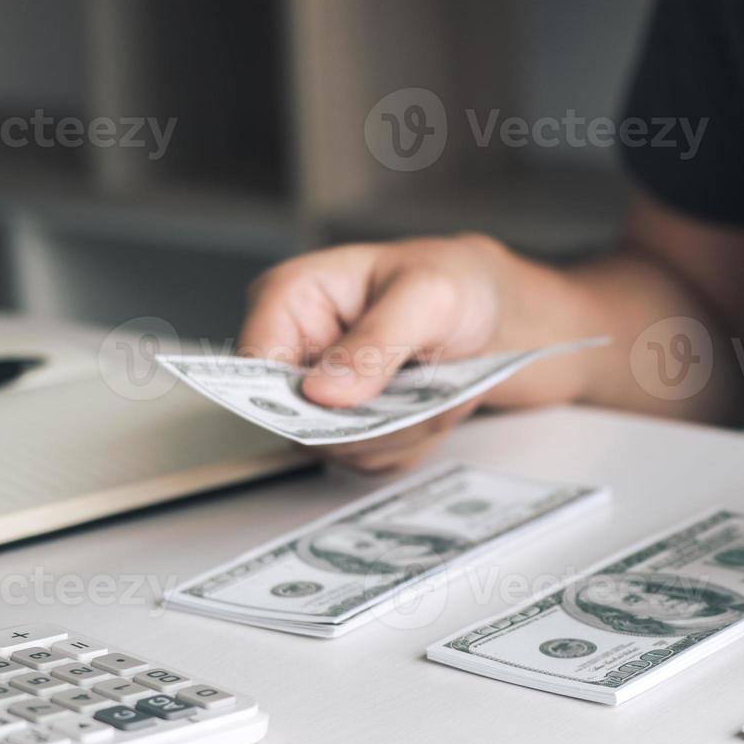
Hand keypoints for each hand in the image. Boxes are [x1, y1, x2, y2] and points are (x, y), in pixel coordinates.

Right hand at [239, 234, 567, 472]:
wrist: (490, 311)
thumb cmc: (454, 282)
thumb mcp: (427, 296)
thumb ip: (375, 342)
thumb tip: (322, 392)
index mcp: (291, 299)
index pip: (253, 368)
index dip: (295, 398)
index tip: (351, 404)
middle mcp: (295, 351)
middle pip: (297, 422)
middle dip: (370, 419)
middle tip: (420, 392)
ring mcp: (320, 395)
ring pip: (339, 450)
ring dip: (401, 430)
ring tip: (435, 387)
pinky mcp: (349, 426)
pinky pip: (371, 461)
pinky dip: (413, 440)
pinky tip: (433, 404)